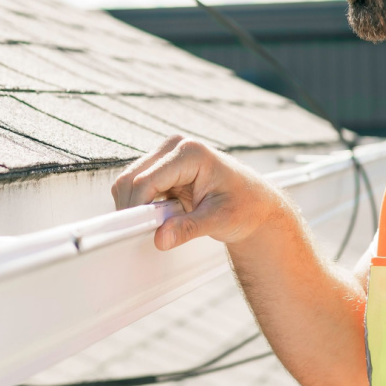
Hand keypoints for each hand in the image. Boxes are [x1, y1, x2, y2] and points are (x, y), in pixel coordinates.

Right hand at [111, 135, 292, 251]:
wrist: (255, 203)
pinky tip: (163, 216)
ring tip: (163, 223)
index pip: (146, 180)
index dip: (137, 207)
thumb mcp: (220, 219)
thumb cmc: (245, 205)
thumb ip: (189, 228)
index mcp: (190, 152)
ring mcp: (167, 156)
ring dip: (138, 206)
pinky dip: (142, 205)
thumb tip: (161, 238)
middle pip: (132, 178)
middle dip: (134, 208)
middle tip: (147, 232)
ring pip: (130, 182)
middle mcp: (175, 148)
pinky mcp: (162, 168)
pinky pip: (138, 187)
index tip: (136, 231)